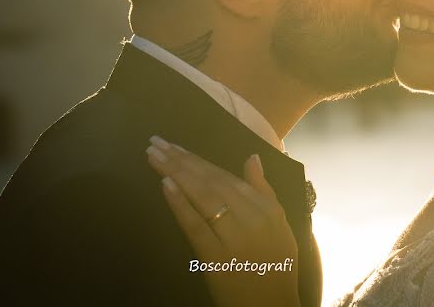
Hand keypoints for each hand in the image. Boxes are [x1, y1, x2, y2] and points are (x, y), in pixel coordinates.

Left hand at [146, 136, 299, 306]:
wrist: (273, 306)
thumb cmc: (276, 265)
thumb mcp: (279, 223)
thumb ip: (264, 190)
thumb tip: (252, 157)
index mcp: (266, 208)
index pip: (226, 177)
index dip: (199, 160)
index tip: (175, 146)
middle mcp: (251, 218)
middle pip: (210, 182)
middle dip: (181, 160)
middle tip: (155, 143)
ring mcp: (233, 238)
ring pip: (202, 197)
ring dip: (175, 173)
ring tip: (153, 156)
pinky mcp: (216, 259)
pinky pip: (196, 226)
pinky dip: (181, 204)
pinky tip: (166, 186)